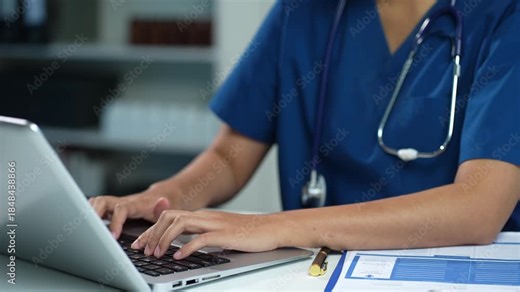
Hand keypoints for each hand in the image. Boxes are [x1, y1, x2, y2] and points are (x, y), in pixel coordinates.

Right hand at [89, 187, 172, 238]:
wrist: (163, 195)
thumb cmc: (163, 205)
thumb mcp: (166, 208)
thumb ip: (162, 207)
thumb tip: (163, 201)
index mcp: (135, 204)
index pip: (121, 209)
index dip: (115, 222)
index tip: (113, 236)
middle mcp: (123, 202)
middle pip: (102, 201)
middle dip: (94, 214)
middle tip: (91, 231)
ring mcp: (117, 204)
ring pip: (97, 203)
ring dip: (90, 214)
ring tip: (86, 229)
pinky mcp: (113, 208)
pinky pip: (97, 207)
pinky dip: (91, 214)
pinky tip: (88, 227)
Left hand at [130, 210, 279, 259]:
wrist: (272, 228)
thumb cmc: (248, 233)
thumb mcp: (219, 232)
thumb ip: (201, 235)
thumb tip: (181, 247)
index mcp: (203, 216)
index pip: (170, 217)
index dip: (152, 229)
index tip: (141, 244)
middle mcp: (206, 217)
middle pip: (170, 216)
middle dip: (152, 233)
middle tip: (143, 250)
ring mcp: (215, 224)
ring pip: (180, 223)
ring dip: (164, 238)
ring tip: (157, 253)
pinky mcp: (225, 234)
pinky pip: (201, 238)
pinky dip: (186, 248)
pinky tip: (178, 257)